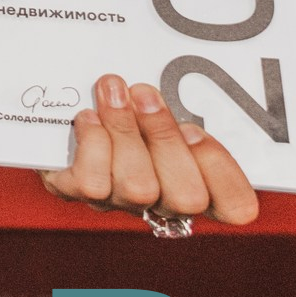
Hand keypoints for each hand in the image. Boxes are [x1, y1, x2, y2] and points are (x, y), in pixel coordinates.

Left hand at [38, 73, 258, 229]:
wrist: (60, 118)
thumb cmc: (127, 110)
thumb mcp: (164, 108)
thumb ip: (181, 109)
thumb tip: (169, 93)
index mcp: (197, 184)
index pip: (235, 205)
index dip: (220, 171)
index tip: (195, 129)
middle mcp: (161, 203)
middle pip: (186, 197)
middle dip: (165, 138)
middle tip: (145, 94)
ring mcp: (119, 202)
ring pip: (138, 186)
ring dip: (124, 129)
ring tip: (112, 91)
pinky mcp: (76, 193)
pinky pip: (92, 183)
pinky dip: (91, 143)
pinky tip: (87, 118)